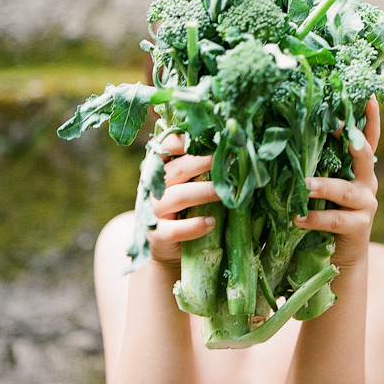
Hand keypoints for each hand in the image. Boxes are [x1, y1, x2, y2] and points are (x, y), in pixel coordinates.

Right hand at [145, 134, 218, 267]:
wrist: (166, 246)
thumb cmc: (182, 207)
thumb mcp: (186, 184)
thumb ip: (198, 167)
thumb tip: (231, 151)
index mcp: (158, 169)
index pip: (164, 147)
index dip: (182, 141)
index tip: (205, 138)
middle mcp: (152, 187)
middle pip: (177, 170)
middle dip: (204, 163)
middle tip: (228, 161)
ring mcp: (153, 211)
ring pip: (178, 196)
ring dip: (205, 192)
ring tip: (226, 193)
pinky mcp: (158, 235)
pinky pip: (175, 229)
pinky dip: (194, 226)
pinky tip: (211, 222)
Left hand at [295, 96, 381, 270]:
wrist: (340, 256)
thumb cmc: (323, 211)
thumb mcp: (321, 185)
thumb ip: (314, 165)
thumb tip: (282, 137)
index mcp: (358, 167)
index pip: (367, 137)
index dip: (369, 117)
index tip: (368, 94)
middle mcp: (366, 181)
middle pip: (363, 154)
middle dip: (350, 138)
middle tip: (334, 125)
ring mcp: (365, 203)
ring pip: (345, 190)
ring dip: (323, 185)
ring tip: (303, 185)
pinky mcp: (359, 226)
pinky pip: (335, 219)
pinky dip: (314, 217)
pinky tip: (296, 217)